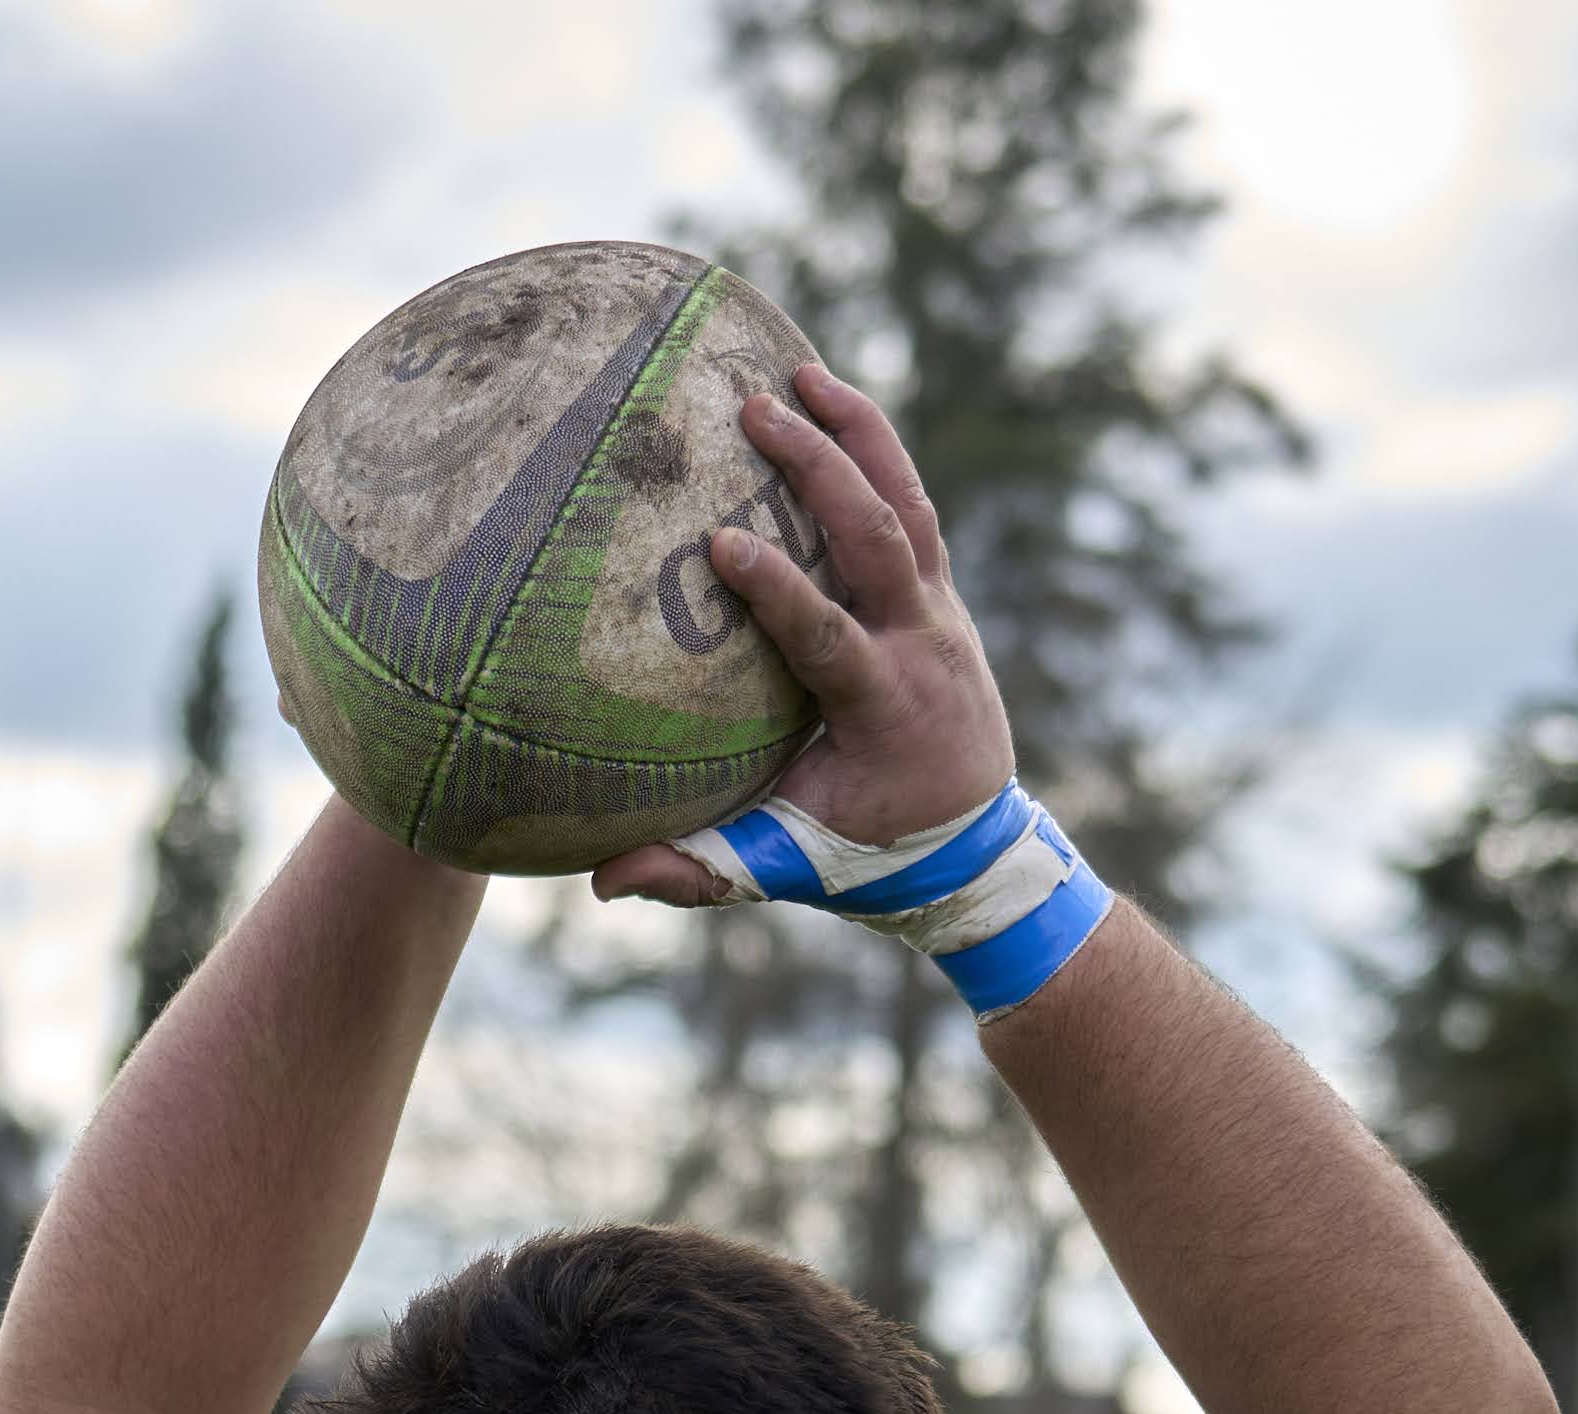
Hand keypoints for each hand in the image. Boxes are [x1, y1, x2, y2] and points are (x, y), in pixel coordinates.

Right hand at [592, 366, 1015, 903]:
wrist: (975, 844)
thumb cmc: (866, 854)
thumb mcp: (784, 867)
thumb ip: (698, 870)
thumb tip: (602, 881)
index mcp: (883, 707)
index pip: (830, 636)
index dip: (781, 590)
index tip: (721, 541)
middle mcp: (923, 644)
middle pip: (882, 538)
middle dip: (822, 469)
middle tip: (755, 407)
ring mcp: (939, 612)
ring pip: (910, 503)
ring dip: (861, 433)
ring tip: (801, 369)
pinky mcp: (939, 595)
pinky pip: (912, 508)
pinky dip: (877, 452)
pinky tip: (829, 400)